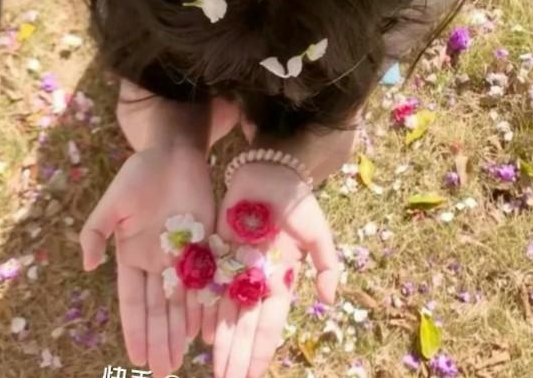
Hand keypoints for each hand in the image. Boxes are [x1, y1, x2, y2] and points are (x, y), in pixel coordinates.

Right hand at [79, 146, 213, 375]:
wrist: (174, 153)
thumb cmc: (140, 174)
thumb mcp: (112, 202)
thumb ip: (96, 232)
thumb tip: (86, 265)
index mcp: (131, 254)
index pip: (132, 300)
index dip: (135, 329)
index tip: (135, 358)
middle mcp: (157, 261)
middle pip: (158, 308)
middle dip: (159, 339)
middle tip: (162, 372)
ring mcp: (182, 255)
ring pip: (181, 300)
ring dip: (181, 330)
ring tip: (180, 360)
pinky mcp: (205, 244)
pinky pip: (206, 280)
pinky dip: (205, 304)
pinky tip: (206, 328)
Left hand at [206, 162, 339, 377]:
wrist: (271, 173)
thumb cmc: (298, 203)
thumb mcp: (318, 234)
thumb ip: (328, 265)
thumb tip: (330, 300)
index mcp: (280, 280)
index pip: (270, 323)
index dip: (262, 350)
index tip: (253, 376)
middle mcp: (256, 280)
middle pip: (246, 325)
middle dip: (238, 355)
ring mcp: (235, 268)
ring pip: (226, 312)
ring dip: (222, 341)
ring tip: (215, 369)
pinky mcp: (216, 252)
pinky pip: (209, 286)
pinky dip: (205, 311)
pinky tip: (202, 334)